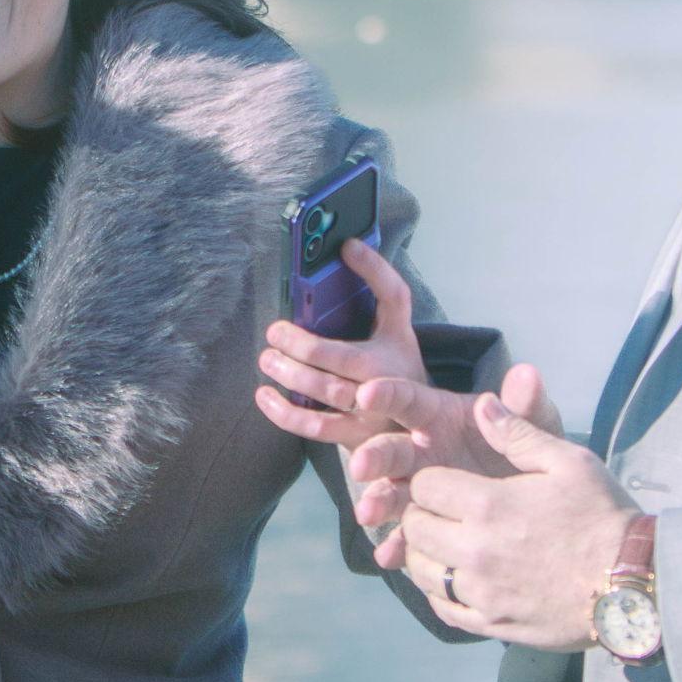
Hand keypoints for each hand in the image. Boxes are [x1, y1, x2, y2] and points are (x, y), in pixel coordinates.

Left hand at [255, 237, 431, 450]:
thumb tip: (346, 245)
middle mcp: (388, 377)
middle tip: (275, 332)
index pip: (393, 297)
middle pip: (343, 357)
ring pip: (326, 392)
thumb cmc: (396, 364)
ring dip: (291, 375)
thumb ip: (377, 286)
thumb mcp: (396, 326)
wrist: (417, 421)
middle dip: (304, 345)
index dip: (374, 269)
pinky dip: (285, 413)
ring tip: (267, 359)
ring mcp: (371, 411)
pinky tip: (264, 396)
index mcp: (397, 341)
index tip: (346, 246)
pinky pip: (316, 427)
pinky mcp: (354, 436)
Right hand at [348, 362, 562, 565]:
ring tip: (368, 514)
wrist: (545, 506)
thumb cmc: (534, 453)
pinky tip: (388, 557)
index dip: (386, 394)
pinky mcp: (427, 523)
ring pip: (391, 491)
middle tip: (360, 466)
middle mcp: (422, 450)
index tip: (366, 395)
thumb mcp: (535, 429)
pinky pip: (407, 534)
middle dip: (372, 455)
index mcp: (438, 416)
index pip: (406, 399)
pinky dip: (396, 544)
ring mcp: (420, 488)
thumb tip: (527, 374)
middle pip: (390, 448)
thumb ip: (525, 406)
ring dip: (376, 500)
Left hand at [393, 395, 638, 648]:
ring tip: (445, 544)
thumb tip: (481, 403)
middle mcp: (475, 549)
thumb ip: (518, 433)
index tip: (448, 484)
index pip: (423, 486)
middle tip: (444, 512)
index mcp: (487, 504)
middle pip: (415, 527)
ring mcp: (481, 592)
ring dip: (425, 553)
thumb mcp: (568, 462)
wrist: (636, 585)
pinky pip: (442, 608)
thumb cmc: (603, 516)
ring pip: (421, 570)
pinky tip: (454, 579)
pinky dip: (439, 592)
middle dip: (422, 514)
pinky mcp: (492, 624)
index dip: (430, 480)